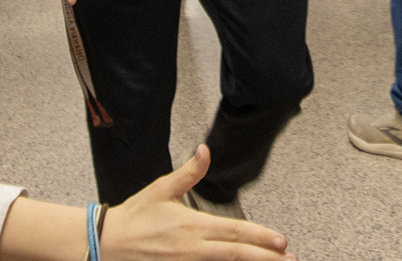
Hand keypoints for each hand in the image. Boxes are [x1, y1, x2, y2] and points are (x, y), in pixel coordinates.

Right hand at [101, 146, 295, 260]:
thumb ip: (189, 172)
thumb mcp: (162, 188)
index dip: (260, 237)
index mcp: (192, 225)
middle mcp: (194, 249)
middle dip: (267, 258)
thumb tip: (204, 151)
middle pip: (238, 255)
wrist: (112, 241)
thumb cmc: (137, 216)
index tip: (281, 240)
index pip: (234, 232)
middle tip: (289, 259)